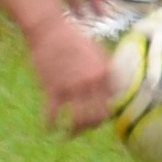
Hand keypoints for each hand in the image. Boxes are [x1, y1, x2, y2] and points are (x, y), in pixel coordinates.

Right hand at [24, 15, 115, 133]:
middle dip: (92, 126)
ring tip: (69, 133)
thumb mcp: (96, 49)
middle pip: (98, 116)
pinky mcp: (53, 88)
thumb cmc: (72, 36)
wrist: (48, 28)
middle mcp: (92, 82)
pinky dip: (49, 124)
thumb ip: (105, 68)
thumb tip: (112, 85)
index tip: (100, 117)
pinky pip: (52, 114)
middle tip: (85, 128)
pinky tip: (48, 128)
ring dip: (74, 131)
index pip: (113, 102)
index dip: (107, 113)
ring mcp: (73, 87)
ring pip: (79, 120)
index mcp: (105, 73)